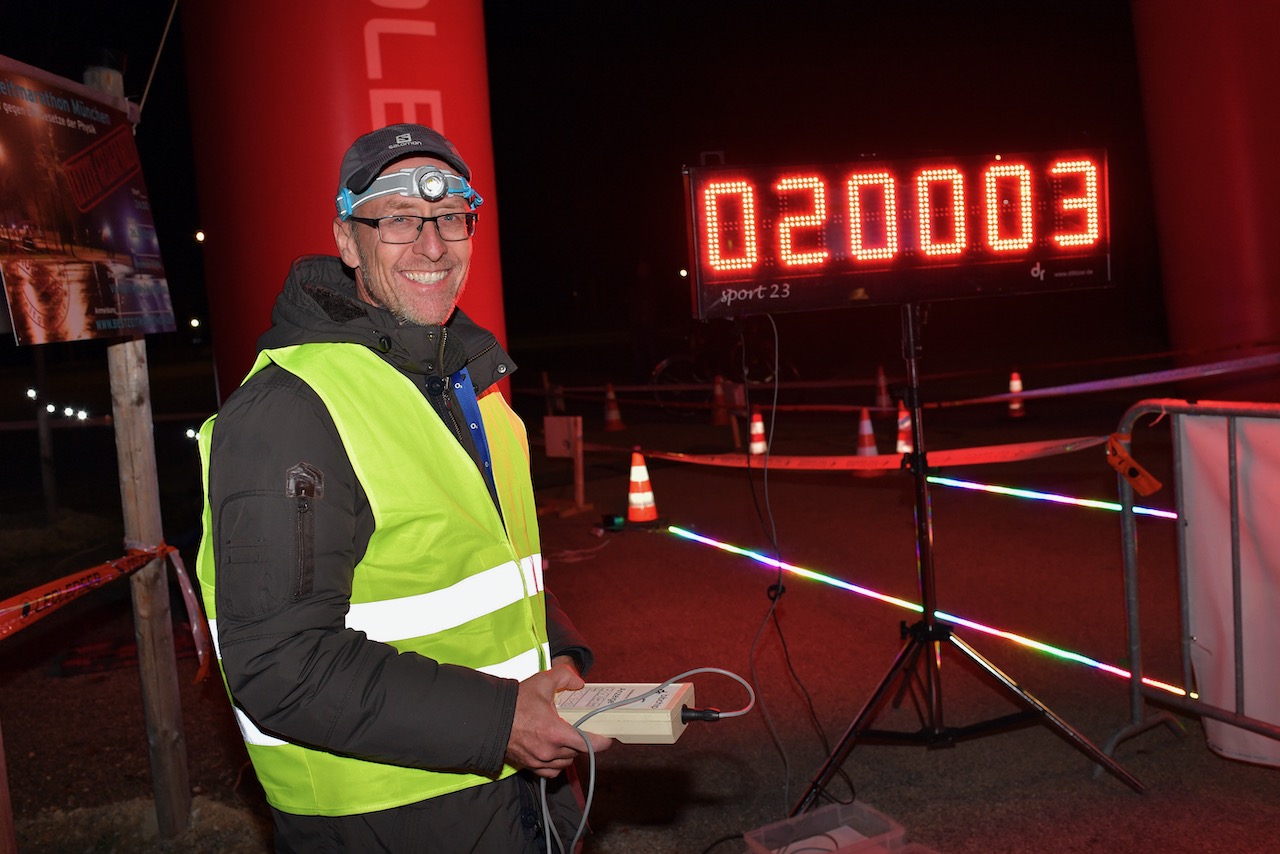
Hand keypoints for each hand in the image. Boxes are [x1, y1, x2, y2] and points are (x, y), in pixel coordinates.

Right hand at [505, 662, 613, 777]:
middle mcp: (549, 751)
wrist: (489, 718)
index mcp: (555, 732)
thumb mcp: (542, 681)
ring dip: (569, 754)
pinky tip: (555, 753)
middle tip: (581, 730)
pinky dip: (556, 765)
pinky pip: (550, 772)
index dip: (601, 743)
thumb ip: (565, 677)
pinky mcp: (528, 766)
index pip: (588, 744)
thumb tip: (579, 683)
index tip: (608, 739)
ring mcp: (538, 761)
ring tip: (567, 740)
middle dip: (582, 742)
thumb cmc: (516, 702)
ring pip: (564, 763)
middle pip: (576, 752)